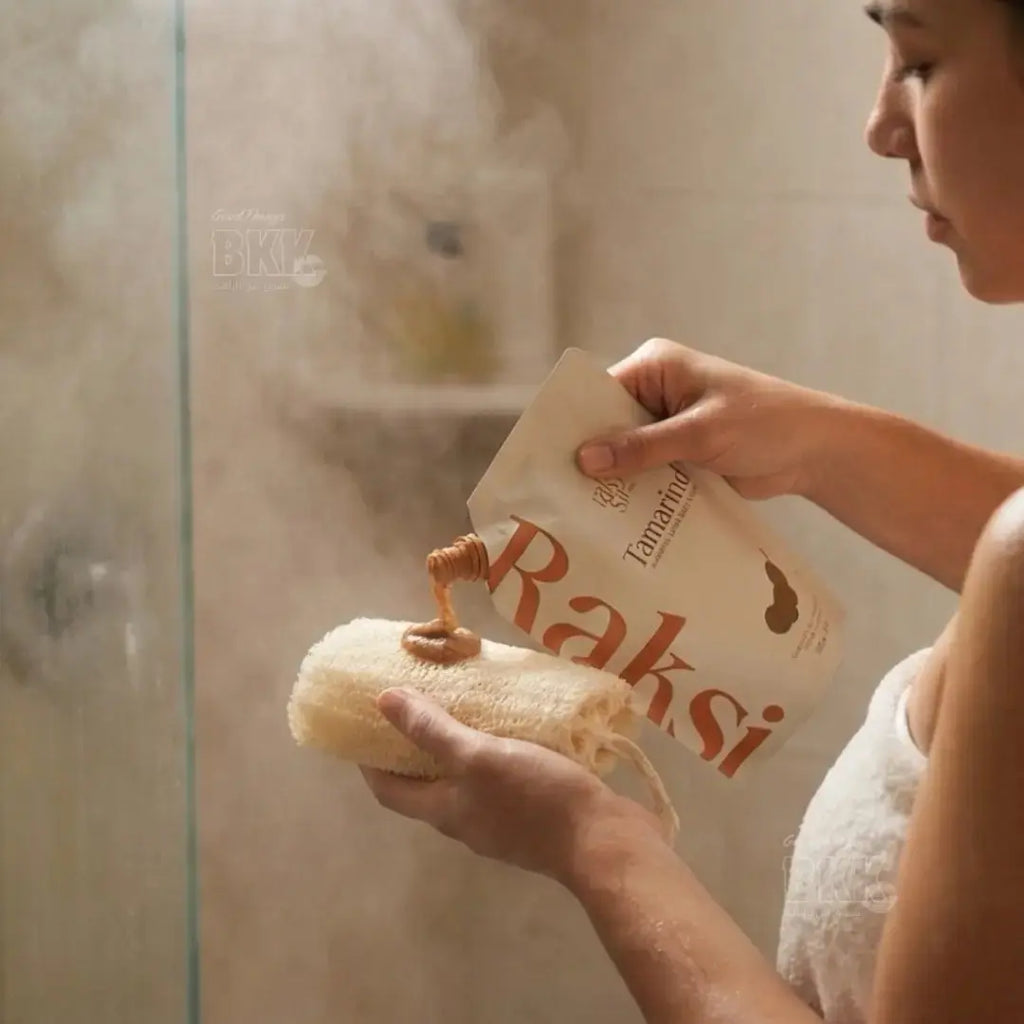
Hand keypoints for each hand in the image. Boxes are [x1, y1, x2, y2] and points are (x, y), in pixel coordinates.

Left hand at [360, 688, 665, 883]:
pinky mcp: (533, 814)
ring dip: (457, 747)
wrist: (604, 840)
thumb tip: (382, 701)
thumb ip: (432, 730)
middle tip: (417, 702)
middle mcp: (466, 820)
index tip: (363, 725)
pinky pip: (500, 780)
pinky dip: (494, 752)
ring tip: (464, 705)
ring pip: (465, 781)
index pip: (388, 790)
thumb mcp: (479, 755)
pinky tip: (512, 728)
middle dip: (414, 747)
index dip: (369, 761)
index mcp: (445, 811)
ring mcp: (502, 820)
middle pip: (425, 785)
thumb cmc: (535, 797)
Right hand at [576, 338, 838, 499]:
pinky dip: (636, 494)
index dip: (574, 426)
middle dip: (591, 459)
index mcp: (655, 367)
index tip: (547, 461)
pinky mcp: (679, 456)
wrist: (815, 451)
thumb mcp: (700, 432)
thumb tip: (585, 459)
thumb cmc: (765, 422)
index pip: (599, 394)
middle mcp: (654, 393)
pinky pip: (646, 475)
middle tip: (560, 497)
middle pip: (607, 427)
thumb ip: (643, 447)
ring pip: (625, 456)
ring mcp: (666, 427)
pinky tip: (617, 521)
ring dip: (614, 482)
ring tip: (582, 516)